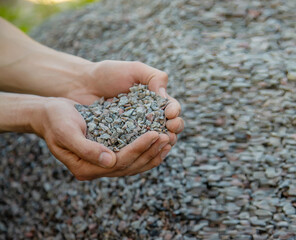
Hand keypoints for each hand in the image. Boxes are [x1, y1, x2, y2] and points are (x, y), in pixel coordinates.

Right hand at [33, 97, 171, 179]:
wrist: (49, 114)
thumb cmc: (55, 119)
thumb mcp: (67, 131)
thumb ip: (86, 148)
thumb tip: (110, 162)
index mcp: (85, 168)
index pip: (119, 162)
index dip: (139, 149)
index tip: (155, 134)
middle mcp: (96, 169)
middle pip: (130, 166)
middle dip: (150, 152)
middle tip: (167, 136)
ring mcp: (103, 164)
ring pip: (135, 165)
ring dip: (153, 154)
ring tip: (168, 140)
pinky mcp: (109, 154)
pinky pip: (133, 157)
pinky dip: (147, 151)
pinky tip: (159, 142)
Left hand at [67, 60, 183, 144]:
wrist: (81, 84)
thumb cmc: (108, 73)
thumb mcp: (135, 69)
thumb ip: (155, 77)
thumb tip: (166, 96)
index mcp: (156, 101)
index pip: (173, 109)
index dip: (175, 112)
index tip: (169, 113)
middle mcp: (150, 117)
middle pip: (170, 128)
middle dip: (174, 128)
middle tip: (169, 128)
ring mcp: (137, 131)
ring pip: (156, 141)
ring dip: (162, 142)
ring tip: (159, 139)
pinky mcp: (123, 140)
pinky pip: (136, 148)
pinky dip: (142, 150)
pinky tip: (143, 149)